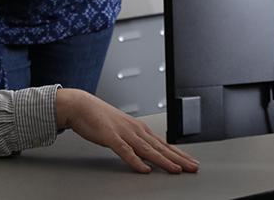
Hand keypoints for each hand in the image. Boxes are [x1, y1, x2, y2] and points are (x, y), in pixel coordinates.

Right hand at [55, 88, 198, 173]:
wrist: (80, 105)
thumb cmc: (99, 117)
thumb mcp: (121, 129)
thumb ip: (133, 141)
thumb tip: (145, 154)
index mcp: (138, 128)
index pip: (163, 144)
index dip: (178, 154)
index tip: (191, 162)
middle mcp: (135, 130)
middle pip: (160, 147)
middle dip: (178, 158)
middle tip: (193, 167)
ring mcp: (124, 133)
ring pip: (147, 149)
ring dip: (163, 160)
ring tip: (176, 169)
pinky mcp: (110, 137)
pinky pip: (125, 151)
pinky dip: (135, 161)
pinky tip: (144, 169)